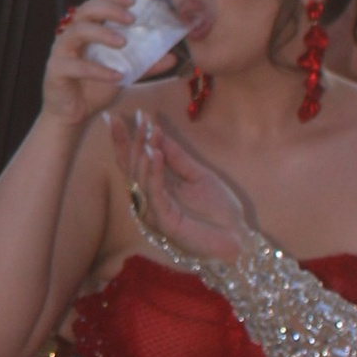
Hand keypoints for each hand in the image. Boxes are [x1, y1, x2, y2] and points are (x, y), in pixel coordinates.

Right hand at [40, 0, 140, 127]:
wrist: (74, 115)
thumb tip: (172, 57)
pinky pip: (76, 66)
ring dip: (102, 34)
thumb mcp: (126, 73)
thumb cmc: (95, 88)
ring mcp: (61, 52)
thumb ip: (145, 64)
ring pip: (77, 32)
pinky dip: (98, 70)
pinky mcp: (56, 71)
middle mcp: (71, 35)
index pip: (95, 2)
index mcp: (86, 29)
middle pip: (85, 11)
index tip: (133, 1)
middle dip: (109, 10)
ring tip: (123, 43)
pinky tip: (116, 76)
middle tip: (131, 19)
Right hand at [118, 109, 257, 263]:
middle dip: (131, 142)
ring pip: (140, 179)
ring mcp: (154, 213)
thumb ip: (177, 157)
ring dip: (143, 152)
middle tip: (135, 119)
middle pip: (131, 169)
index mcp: (155, 190)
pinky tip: (155, 154)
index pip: (133, 163)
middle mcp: (149, 201)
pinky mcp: (164, 222)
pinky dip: (154, 172)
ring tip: (148, 130)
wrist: (238, 239)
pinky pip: (155, 193)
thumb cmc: (219, 211)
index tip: (118, 117)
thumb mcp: (198, 175)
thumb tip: (157, 131)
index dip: (124, 141)